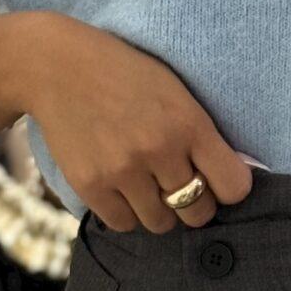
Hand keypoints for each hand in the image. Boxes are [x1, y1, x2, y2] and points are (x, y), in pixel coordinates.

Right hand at [20, 15, 252, 233]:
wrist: (56, 66)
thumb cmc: (124, 75)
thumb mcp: (174, 90)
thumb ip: (201, 133)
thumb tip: (231, 180)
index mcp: (189, 123)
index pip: (233, 186)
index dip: (228, 188)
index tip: (217, 181)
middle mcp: (159, 150)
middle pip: (198, 212)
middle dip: (194, 204)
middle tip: (179, 186)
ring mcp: (123, 170)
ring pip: (161, 223)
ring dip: (158, 210)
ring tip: (146, 185)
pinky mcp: (90, 185)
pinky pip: (123, 224)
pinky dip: (126, 213)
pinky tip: (121, 189)